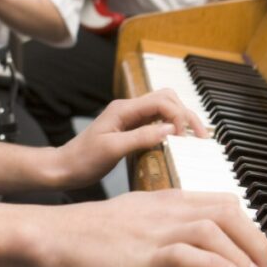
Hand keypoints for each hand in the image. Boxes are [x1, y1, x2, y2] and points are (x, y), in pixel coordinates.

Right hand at [34, 189, 266, 266]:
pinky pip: (191, 254)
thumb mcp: (135, 225)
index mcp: (166, 200)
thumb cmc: (90, 237)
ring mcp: (157, 229)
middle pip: (226, 211)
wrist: (56, 237)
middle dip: (255, 239)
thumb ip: (164, 233)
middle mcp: (167, 210)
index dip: (247, 226)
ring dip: (243, 255)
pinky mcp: (147, 254)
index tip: (259, 251)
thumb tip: (190, 256)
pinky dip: (217, 266)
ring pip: (215, 228)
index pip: (221, 202)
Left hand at [54, 89, 206, 189]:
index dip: (178, 116)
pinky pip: (157, 121)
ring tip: (196, 137)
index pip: (161, 101)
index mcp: (124, 109)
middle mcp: (128, 108)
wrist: (65, 167)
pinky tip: (179, 140)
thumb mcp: (113, 150)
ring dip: (181, 119)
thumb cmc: (83, 159)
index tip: (184, 138)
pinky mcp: (131, 128)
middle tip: (201, 136)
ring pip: (164, 108)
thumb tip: (170, 129)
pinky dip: (172, 127)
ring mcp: (130, 117)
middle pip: (167, 99)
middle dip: (186, 113)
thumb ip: (141, 137)